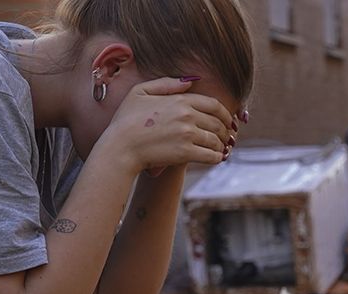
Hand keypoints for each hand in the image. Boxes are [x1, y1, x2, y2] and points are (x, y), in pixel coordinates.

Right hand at [98, 78, 234, 176]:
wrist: (119, 147)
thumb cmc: (125, 120)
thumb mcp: (140, 92)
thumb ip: (166, 84)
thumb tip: (190, 81)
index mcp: (180, 100)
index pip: (214, 105)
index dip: (225, 114)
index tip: (227, 121)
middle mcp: (187, 116)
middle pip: (218, 123)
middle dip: (224, 131)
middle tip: (226, 137)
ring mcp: (187, 134)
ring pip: (216, 140)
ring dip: (221, 145)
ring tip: (220, 149)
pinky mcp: (185, 153)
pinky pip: (211, 156)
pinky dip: (217, 157)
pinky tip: (216, 158)